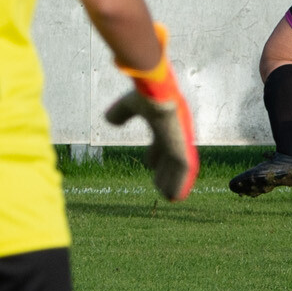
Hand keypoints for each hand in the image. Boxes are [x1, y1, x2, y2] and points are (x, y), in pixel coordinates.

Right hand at [103, 24, 197, 200]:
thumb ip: (121, 112)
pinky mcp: (183, 149)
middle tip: (158, 184)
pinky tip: (174, 197)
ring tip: (167, 196)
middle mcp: (177, 133)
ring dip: (171, 182)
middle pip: (171, 157)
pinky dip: (179, 185)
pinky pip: (183, 172)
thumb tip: (108, 120)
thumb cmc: (146, 94)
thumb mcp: (130, 104)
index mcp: (166, 122)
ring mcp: (182, 142)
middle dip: (166, 171)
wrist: (157, 93)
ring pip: (178, 168)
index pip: (163, 142)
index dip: (156, 155)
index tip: (150, 165)